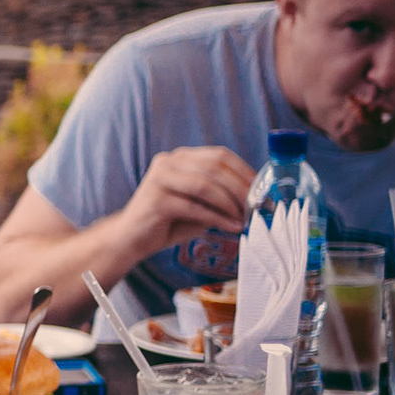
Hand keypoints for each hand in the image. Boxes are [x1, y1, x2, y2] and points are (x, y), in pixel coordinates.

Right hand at [118, 147, 254, 254]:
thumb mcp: (200, 202)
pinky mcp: (155, 200)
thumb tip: (256, 196)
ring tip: (244, 218)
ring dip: (231, 204)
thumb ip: (221, 194)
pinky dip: (218, 218)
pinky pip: (195, 207)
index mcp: (180, 157)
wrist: (132, 239)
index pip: (219, 155)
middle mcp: (167, 162)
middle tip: (257, 206)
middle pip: (215, 167)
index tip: (262, 189)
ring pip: (206, 186)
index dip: (245, 171)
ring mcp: (159, 179)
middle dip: (241, 188)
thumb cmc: (170, 221)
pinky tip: (232, 227)